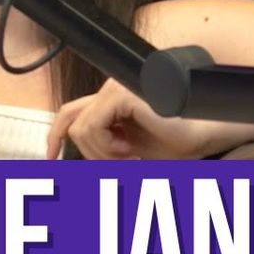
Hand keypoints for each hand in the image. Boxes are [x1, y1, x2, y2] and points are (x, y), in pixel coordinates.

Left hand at [46, 79, 214, 159]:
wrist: (202, 137)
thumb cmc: (175, 143)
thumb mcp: (126, 150)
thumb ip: (102, 146)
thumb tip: (68, 155)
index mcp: (111, 102)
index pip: (70, 113)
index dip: (54, 135)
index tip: (51, 158)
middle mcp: (111, 91)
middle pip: (69, 119)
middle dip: (79, 149)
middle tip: (102, 165)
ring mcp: (115, 89)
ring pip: (80, 129)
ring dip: (100, 154)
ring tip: (127, 158)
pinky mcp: (121, 94)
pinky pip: (91, 126)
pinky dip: (106, 146)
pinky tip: (129, 150)